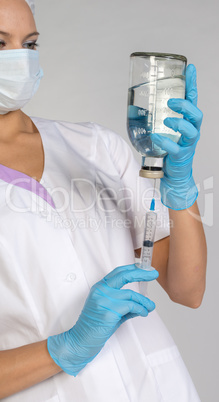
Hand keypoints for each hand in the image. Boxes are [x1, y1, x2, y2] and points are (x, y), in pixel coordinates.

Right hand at [47, 264, 157, 375]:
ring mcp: (104, 300)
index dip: (132, 268)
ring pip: (131, 295)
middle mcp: (101, 290)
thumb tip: (142, 302)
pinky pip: (131, 307)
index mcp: (100, 287)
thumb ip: (124, 303)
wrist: (81, 340)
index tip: (145, 268)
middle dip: (141, 273)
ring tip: (150, 306)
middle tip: (153, 274)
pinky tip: (144, 313)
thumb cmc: (95, 326)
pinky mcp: (109, 312)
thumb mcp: (110, 310)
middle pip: (124, 276)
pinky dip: (141, 309)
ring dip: (144, 301)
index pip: (118, 272)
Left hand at [151, 64, 202, 209]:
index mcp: (187, 121)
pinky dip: (166, 142)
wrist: (172, 173)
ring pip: (191, 130)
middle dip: (185, 105)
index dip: (192, 84)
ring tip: (166, 120)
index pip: (192, 100)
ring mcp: (188, 144)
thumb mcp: (162, 129)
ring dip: (178, 122)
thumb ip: (153, 118)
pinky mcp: (181, 156)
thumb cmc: (167, 149)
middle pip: (196, 114)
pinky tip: (157, 138)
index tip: (189, 68)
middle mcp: (191, 131)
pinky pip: (177, 148)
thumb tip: (133, 105)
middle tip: (171, 102)